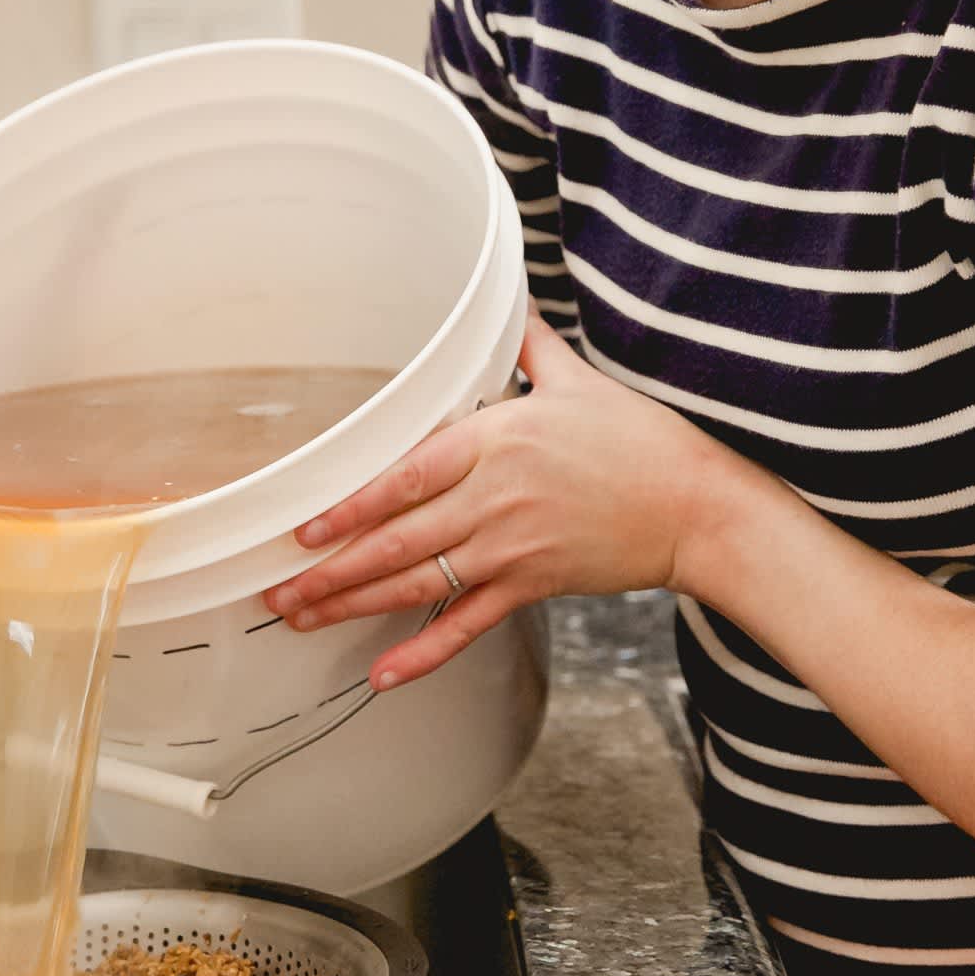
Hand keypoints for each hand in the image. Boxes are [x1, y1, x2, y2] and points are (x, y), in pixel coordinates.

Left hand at [262, 311, 724, 688]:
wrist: (697, 507)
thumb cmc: (641, 442)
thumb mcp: (579, 380)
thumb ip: (530, 345)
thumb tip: (509, 299)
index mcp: (496, 441)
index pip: (404, 478)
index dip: (348, 507)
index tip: (304, 528)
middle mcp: (493, 499)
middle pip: (396, 540)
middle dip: (329, 570)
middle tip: (277, 591)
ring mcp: (511, 549)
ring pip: (417, 584)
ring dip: (354, 605)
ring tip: (303, 619)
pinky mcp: (532, 586)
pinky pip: (467, 626)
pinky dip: (423, 654)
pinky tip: (383, 676)